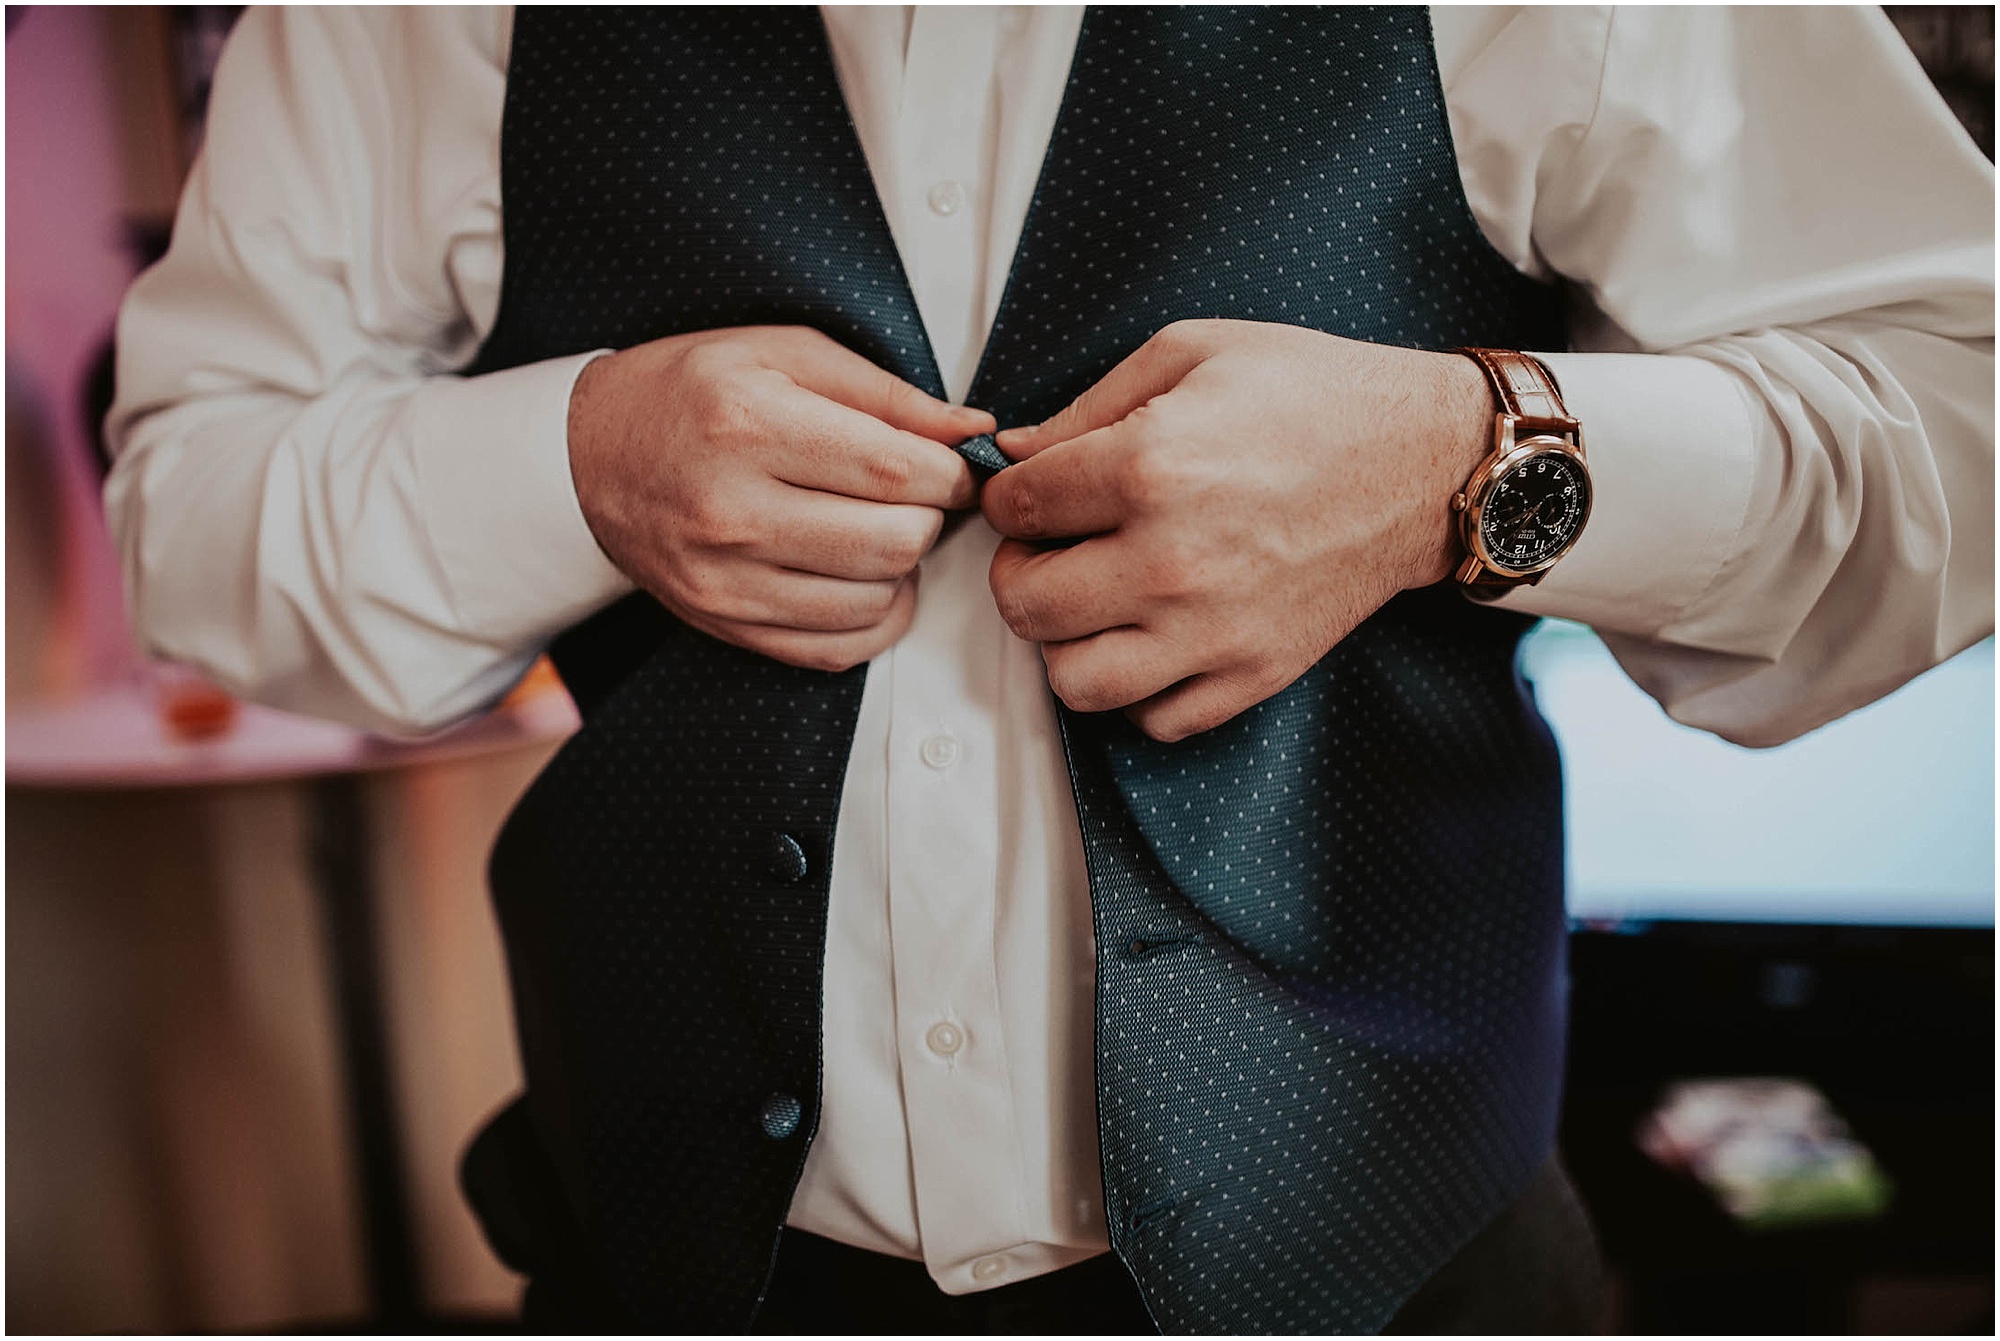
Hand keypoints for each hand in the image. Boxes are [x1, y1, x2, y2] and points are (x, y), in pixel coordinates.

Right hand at [568, 326, 991, 670]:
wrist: (588, 457)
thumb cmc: (692, 393)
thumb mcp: (783, 354)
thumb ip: (886, 392)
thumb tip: (973, 430)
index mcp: (746, 423)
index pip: (893, 467)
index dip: (950, 472)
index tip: (955, 465)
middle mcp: (730, 510)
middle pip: (894, 540)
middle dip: (929, 517)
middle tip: (915, 493)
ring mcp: (725, 579)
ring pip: (875, 598)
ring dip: (902, 566)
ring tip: (878, 526)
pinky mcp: (726, 623)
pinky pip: (839, 647)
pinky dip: (874, 616)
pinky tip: (860, 574)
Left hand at [981, 319, 1490, 741]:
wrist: (1423, 461)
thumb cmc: (1310, 395)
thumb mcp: (1190, 353)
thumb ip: (1086, 406)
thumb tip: (1012, 456)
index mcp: (1147, 468)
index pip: (1014, 508)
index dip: (1009, 496)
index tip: (1033, 493)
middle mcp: (1171, 561)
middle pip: (1025, 604)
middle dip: (1020, 571)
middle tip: (1051, 549)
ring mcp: (1213, 630)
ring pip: (1074, 681)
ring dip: (1067, 642)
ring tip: (1093, 602)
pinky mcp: (1252, 673)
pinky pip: (1152, 719)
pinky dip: (1135, 689)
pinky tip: (1149, 639)